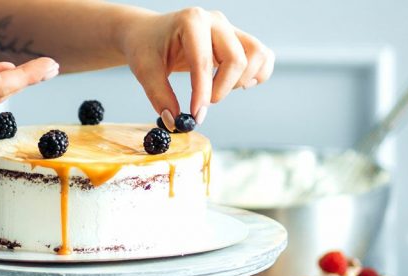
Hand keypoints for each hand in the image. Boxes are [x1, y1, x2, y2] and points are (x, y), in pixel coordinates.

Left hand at [119, 8, 273, 128]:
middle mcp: (215, 21)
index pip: (203, 61)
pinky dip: (256, 74)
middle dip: (222, 89)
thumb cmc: (146, 47)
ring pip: (257, 54)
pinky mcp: (238, 39)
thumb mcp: (144, 70)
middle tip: (203, 103)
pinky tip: (235, 83)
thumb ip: (159, 97)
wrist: (148, 32)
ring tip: (219, 89)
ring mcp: (230, 28)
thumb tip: (174, 122)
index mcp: (191, 21)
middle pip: (237, 59)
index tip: (197, 115)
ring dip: (242, 80)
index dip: (202, 93)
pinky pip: (263, 56)